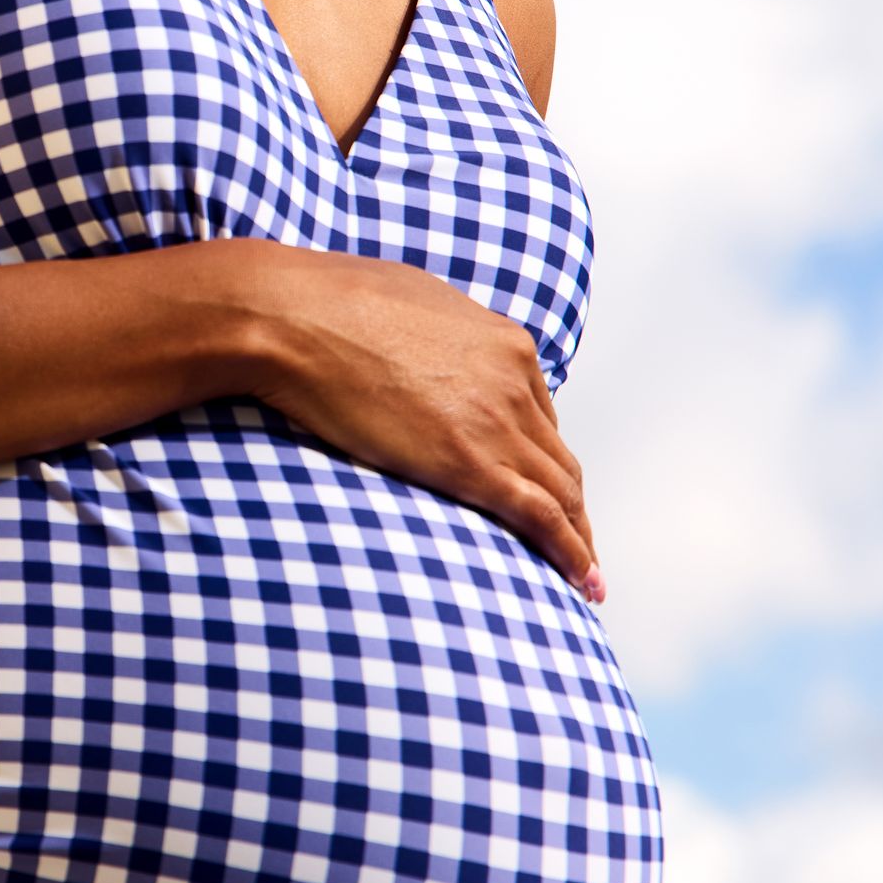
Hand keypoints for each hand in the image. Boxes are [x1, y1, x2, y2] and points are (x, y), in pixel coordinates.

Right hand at [241, 242, 601, 597]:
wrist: (298, 319)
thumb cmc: (333, 302)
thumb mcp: (413, 302)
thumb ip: (443, 335)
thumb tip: (433, 350)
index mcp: (505, 344)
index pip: (540, 414)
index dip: (539, 456)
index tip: (536, 483)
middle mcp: (514, 383)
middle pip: (558, 458)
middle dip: (570, 503)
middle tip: (575, 539)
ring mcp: (496, 423)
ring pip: (561, 492)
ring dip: (578, 537)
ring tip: (584, 575)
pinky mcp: (470, 464)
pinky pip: (541, 516)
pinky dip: (570, 552)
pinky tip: (581, 581)